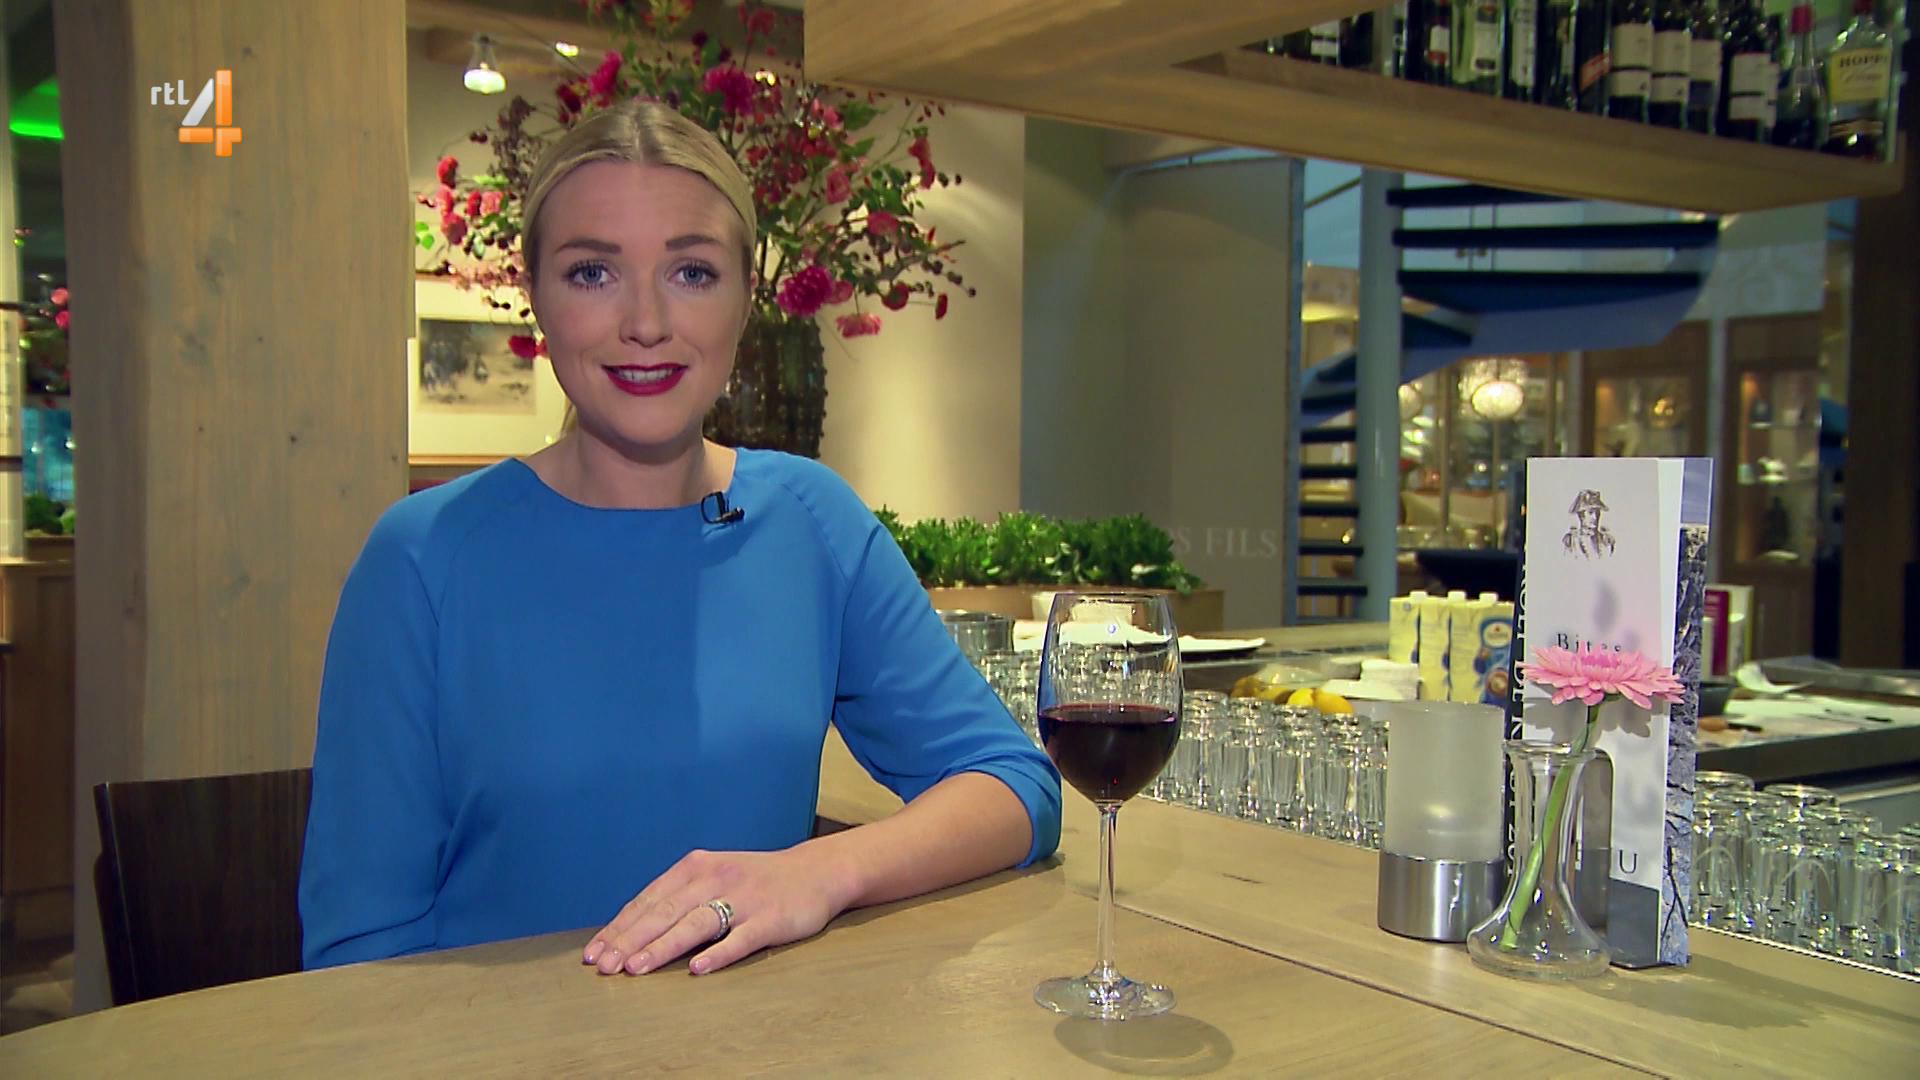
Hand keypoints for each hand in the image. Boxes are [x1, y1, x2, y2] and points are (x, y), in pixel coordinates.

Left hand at [581, 846, 850, 976]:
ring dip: (663, 947)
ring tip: (636, 968)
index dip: (619, 928)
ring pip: (696, 924)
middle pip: (665, 912)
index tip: (593, 953)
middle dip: (630, 940)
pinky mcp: (771, 919)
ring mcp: (744, 899)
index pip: (648, 901)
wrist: (815, 872)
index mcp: (695, 867)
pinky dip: (719, 953)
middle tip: (604, 966)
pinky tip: (698, 969)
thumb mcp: (712, 876)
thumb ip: (678, 898)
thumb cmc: (755, 880)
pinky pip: (741, 938)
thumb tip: (630, 932)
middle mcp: (716, 878)